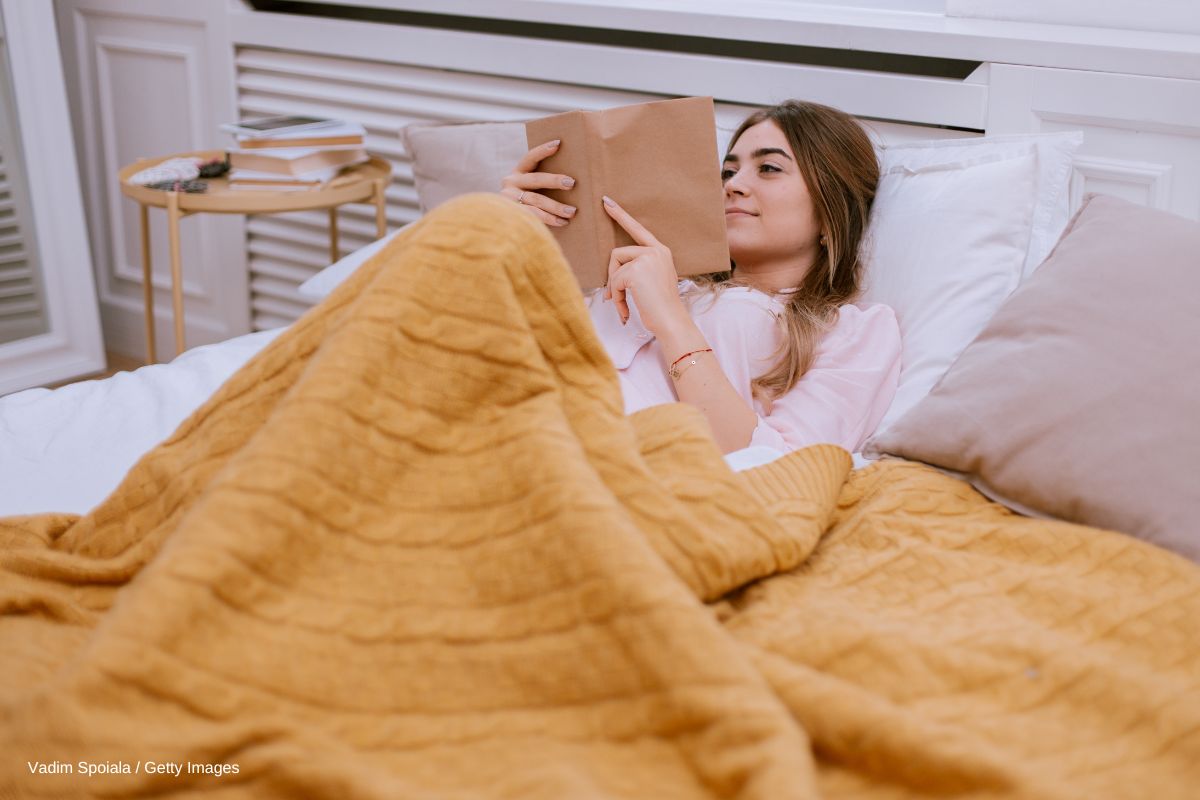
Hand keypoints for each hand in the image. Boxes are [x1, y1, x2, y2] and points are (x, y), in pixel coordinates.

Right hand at [499, 140, 576, 227]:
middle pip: (535, 179)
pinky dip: (549, 219)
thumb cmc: (529, 202)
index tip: (558, 144)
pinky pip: (533, 215)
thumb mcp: (531, 188)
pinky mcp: (512, 214)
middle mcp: (511, 183)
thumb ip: (544, 181)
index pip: (530, 157)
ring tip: (572, 212)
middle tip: (572, 183)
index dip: (543, 150)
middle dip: (554, 180)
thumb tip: (572, 180)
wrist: (504, 222)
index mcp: (518, 172)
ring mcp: (509, 198)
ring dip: (556, 206)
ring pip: (536, 200)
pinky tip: (562, 222)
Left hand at [602, 196, 687, 334]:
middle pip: (618, 254)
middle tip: (611, 296)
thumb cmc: (660, 307)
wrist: (670, 321)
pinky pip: (615, 280)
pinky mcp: (637, 270)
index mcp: (661, 251)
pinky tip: (625, 310)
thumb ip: (636, 270)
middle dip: (612, 277)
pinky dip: (616, 297)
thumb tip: (611, 277)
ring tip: (621, 305)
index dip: (620, 215)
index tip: (607, 202)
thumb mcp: (651, 282)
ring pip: (615, 267)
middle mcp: (656, 251)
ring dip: (614, 289)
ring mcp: (647, 258)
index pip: (637, 229)